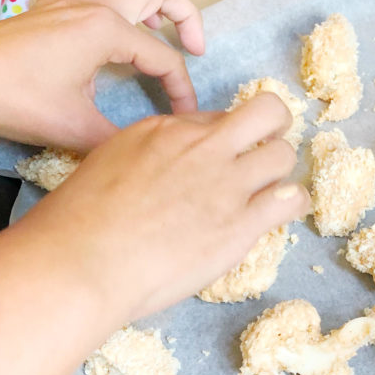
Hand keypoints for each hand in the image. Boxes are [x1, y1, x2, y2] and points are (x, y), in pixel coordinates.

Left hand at [0, 0, 204, 151]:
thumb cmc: (16, 99)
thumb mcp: (75, 129)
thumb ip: (120, 138)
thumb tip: (148, 145)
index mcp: (108, 30)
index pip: (164, 58)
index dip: (182, 89)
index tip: (184, 117)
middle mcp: (94, 4)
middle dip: (186, 16)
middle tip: (193, 48)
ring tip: (152, 20)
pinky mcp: (46, 3)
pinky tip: (102, 6)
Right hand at [0, 94, 308, 374]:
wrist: (85, 261)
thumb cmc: (82, 221)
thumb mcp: (111, 161)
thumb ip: (151, 152)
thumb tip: (176, 159)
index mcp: (167, 128)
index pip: (219, 117)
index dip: (224, 138)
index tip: (219, 158)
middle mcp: (203, 148)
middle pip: (268, 112)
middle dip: (273, 127)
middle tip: (263, 153)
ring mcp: (226, 184)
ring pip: (284, 154)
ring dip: (279, 171)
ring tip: (266, 192)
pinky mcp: (241, 224)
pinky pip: (292, 199)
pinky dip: (291, 203)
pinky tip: (277, 214)